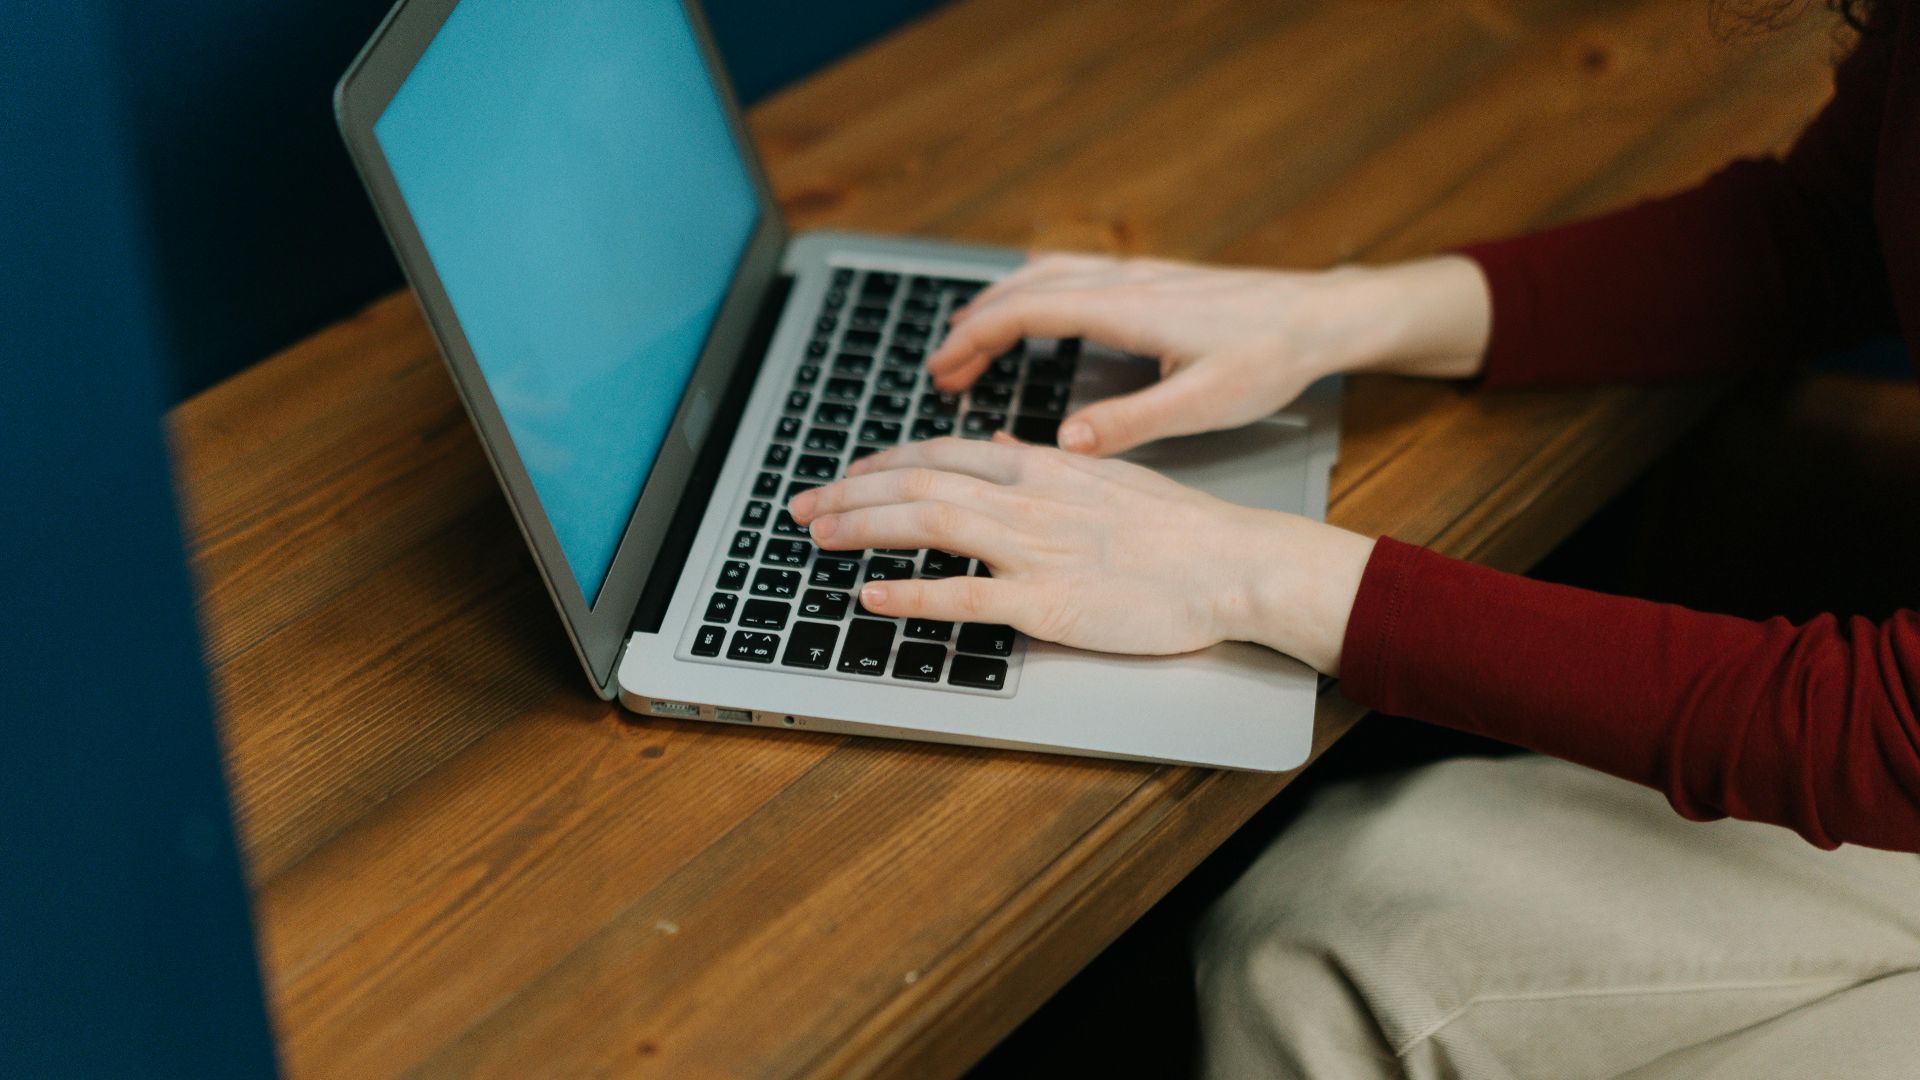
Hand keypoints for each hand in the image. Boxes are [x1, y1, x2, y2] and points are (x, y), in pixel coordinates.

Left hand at [786, 434, 1375, 672]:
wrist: (1231, 562)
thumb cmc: (1179, 529)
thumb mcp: (1105, 474)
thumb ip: (1042, 460)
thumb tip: (995, 440)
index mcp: (1040, 464)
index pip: (939, 452)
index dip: (880, 462)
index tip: (845, 475)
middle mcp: (1027, 498)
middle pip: (917, 483)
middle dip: (849, 493)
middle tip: (801, 507)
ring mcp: (1034, 549)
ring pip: (929, 524)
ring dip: (863, 527)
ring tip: (816, 537)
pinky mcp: (1047, 602)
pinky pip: (966, 597)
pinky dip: (911, 593)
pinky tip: (872, 595)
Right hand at [927, 252, 1491, 456]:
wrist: (1323, 315)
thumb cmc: (1269, 359)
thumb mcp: (1202, 404)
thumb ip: (1129, 423)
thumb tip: (1062, 446)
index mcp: (1126, 309)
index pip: (1026, 312)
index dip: (975, 340)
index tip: (942, 372)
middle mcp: (1124, 281)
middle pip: (1024, 290)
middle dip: (974, 328)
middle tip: (943, 373)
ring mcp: (1138, 273)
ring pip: (1046, 275)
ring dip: (1000, 306)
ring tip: (969, 341)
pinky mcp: (1154, 277)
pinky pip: (1072, 271)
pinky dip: (1033, 290)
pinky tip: (1032, 302)